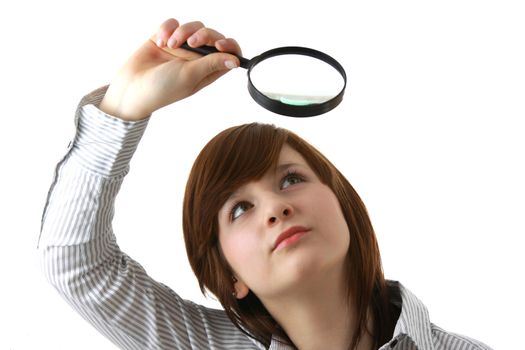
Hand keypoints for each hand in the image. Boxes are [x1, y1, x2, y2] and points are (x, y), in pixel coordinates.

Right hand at [99, 18, 241, 120]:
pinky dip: (167, 29)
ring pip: (192, 27)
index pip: (228, 54)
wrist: (131, 88)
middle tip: (192, 42)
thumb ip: (212, 64)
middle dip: (204, 34)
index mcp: (207, 70)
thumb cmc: (162, 89)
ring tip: (170, 45)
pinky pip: (172, 23)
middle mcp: (197, 59)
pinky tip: (160, 42)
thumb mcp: (190, 76)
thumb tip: (236, 59)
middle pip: (212, 36)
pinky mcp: (165, 38)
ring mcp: (181, 48)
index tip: (220, 45)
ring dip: (182, 32)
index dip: (229, 46)